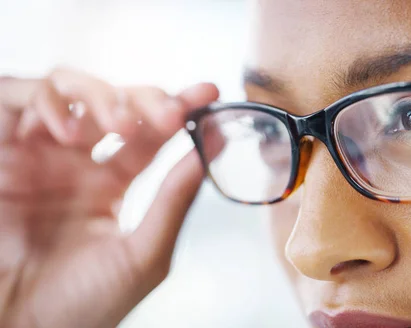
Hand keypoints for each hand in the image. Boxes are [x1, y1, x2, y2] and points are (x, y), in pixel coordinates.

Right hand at [0, 68, 218, 327]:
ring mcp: (37, 153)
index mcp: (110, 184)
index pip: (150, 134)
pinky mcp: (1, 151)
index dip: (179, 109)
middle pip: (115, 103)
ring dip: (99, 96)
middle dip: (145, 99)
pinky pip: (17, 100)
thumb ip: (173, 200)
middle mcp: (75, 161)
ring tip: (116, 125)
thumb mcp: (143, 254)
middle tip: (167, 115)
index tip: (208, 94)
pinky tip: (69, 130)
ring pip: (70, 90)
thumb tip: (209, 153)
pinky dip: (47, 101)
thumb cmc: (82, 308)